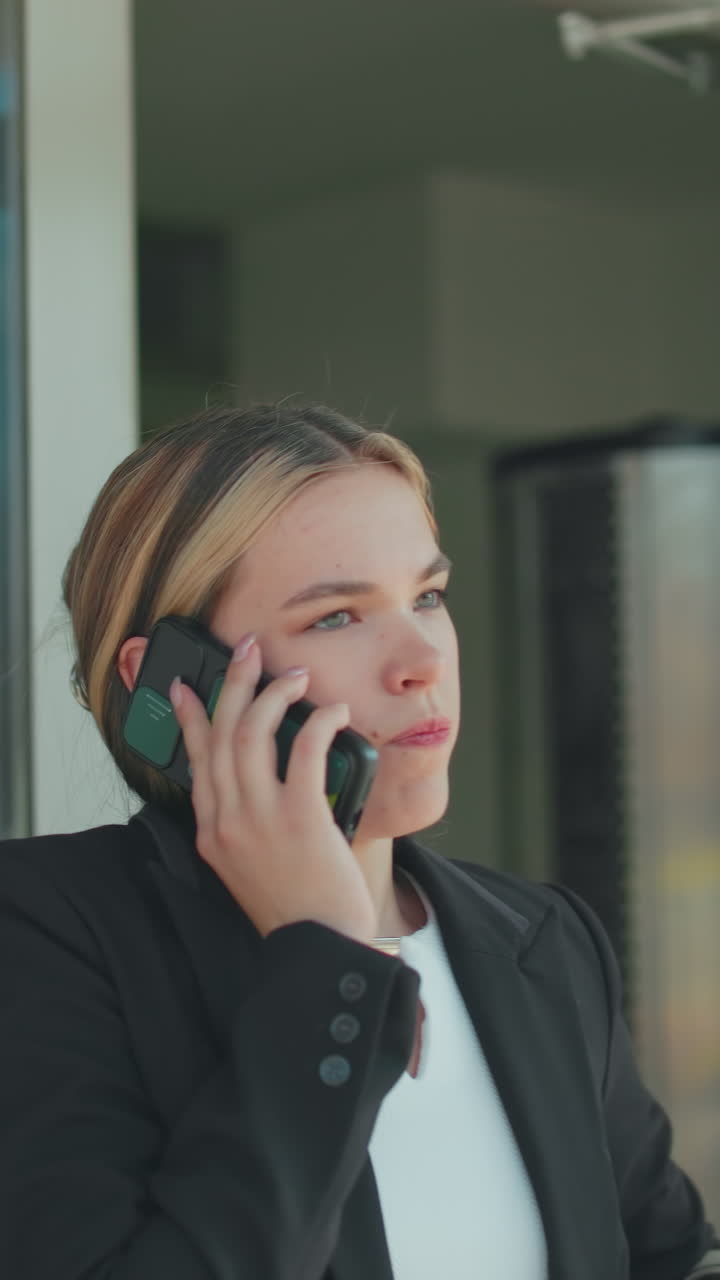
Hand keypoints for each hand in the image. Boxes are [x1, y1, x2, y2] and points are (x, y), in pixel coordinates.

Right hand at [169, 635, 377, 942]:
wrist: (320, 948)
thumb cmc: (297, 909)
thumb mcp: (249, 867)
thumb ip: (245, 825)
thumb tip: (262, 780)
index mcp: (212, 832)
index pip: (196, 759)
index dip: (191, 716)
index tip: (189, 686)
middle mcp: (227, 820)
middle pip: (221, 733)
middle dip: (234, 683)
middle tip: (247, 650)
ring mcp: (259, 818)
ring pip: (252, 732)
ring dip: (274, 693)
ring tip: (295, 675)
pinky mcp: (299, 817)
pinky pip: (304, 749)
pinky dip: (319, 721)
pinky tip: (333, 711)